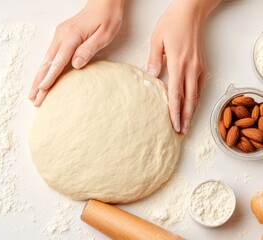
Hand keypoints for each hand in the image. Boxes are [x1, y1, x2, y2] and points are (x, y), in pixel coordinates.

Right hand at [29, 0, 124, 106]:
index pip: (58, 61)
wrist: (103, 3)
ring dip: (38, 77)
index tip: (42, 89)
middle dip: (39, 81)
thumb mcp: (104, 35)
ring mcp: (59, 36)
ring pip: (45, 60)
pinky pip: (50, 56)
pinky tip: (41, 78)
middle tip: (33, 98)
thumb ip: (89, 49)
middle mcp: (61, 36)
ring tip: (33, 93)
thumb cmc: (107, 19)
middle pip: (47, 63)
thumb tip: (75, 64)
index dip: (50, 76)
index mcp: (72, 36)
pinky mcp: (60, 37)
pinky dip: (44, 69)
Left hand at [146, 0, 219, 133]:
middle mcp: (191, 68)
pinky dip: (196, 99)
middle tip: (181, 132)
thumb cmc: (172, 24)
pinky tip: (191, 106)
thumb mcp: (157, 41)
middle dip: (185, 117)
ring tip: (187, 124)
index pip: (176, 94)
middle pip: (189, 99)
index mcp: (178, 64)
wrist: (190, 12)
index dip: (175, 112)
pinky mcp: (202, 65)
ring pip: (196, 95)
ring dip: (192, 111)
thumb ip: (154, 61)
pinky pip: (200, 86)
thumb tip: (152, 77)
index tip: (174, 125)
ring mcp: (198, 67)